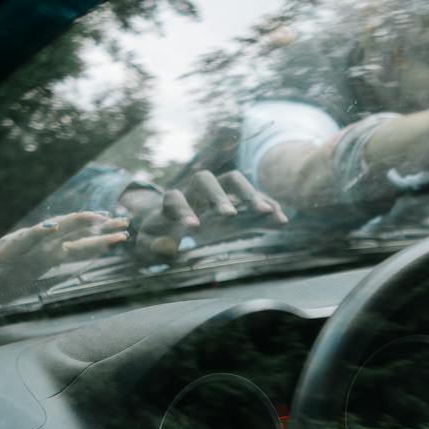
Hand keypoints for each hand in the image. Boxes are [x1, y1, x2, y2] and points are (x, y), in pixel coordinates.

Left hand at [0, 211, 127, 300]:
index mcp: (14, 244)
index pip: (29, 237)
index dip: (40, 233)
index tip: (52, 227)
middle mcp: (35, 242)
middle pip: (62, 228)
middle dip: (82, 222)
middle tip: (103, 218)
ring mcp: (48, 249)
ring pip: (77, 237)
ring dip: (100, 232)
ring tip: (123, 228)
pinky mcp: (54, 257)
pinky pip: (79, 250)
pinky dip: (96, 246)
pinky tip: (114, 241)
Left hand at [119, 169, 285, 261]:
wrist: (167, 228)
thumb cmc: (157, 238)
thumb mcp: (148, 247)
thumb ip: (152, 248)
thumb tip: (167, 248)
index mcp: (171, 202)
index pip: (174, 198)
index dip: (183, 210)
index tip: (194, 228)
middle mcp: (193, 192)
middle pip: (206, 180)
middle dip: (218, 195)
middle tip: (229, 214)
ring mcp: (217, 194)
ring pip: (234, 181)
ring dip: (249, 194)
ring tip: (266, 212)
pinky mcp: (236, 202)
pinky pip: (253, 197)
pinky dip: (267, 205)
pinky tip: (280, 220)